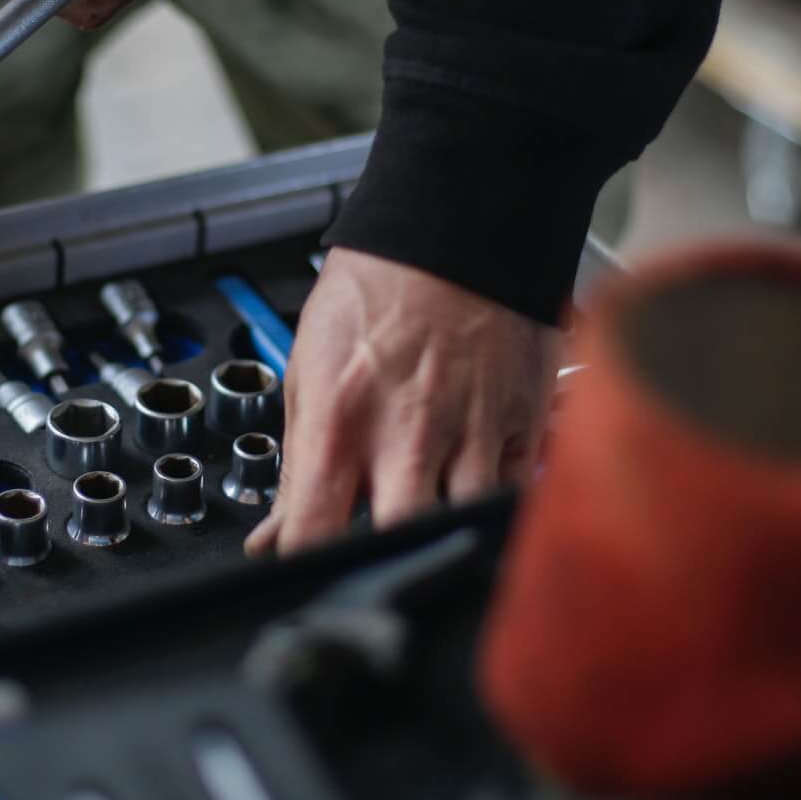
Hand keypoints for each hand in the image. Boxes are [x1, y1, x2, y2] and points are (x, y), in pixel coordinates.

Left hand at [245, 248, 562, 556]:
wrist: (454, 225)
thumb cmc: (376, 290)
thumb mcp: (308, 369)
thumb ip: (297, 462)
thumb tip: (277, 535)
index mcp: (340, 423)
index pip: (315, 536)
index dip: (306, 570)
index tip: (306, 575)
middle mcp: (407, 436)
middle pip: (396, 546)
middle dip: (381, 562)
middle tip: (373, 556)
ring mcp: (472, 433)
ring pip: (463, 529)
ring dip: (443, 534)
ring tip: (428, 517)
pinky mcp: (523, 424)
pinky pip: (512, 495)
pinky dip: (492, 504)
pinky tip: (474, 487)